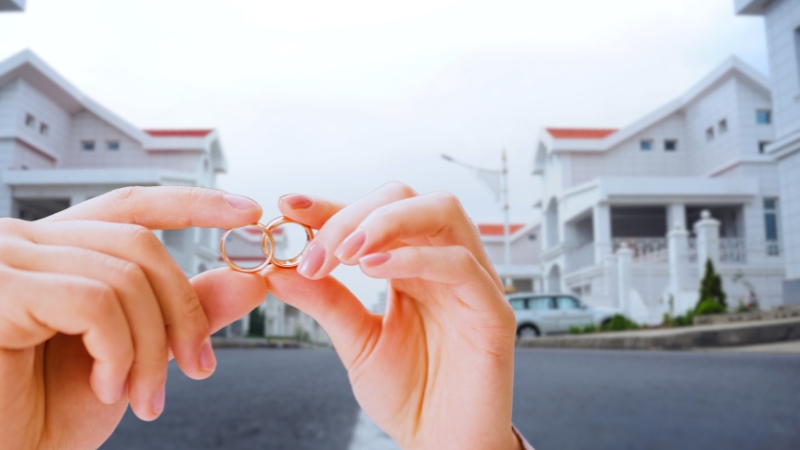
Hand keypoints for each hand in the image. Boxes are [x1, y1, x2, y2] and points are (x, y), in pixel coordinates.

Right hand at [0, 187, 261, 448]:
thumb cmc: (49, 410)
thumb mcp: (136, 354)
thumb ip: (187, 311)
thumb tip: (251, 280)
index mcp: (58, 250)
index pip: (131, 208)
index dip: (191, 204)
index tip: (247, 212)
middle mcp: (26, 242)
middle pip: (140, 246)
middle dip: (183, 311)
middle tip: (198, 367)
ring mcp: (8, 260)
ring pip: (125, 277)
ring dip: (152, 348)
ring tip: (144, 397)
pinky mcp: (0, 289)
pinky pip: (95, 302)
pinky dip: (120, 352)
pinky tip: (108, 388)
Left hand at [216, 182, 520, 449]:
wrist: (443, 444)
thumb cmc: (410, 395)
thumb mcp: (356, 341)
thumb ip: (325, 301)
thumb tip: (278, 265)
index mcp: (412, 267)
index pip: (374, 216)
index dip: (332, 206)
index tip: (289, 206)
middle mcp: (443, 264)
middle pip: (408, 200)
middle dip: (355, 215)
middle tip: (317, 251)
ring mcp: (472, 282)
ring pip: (442, 212)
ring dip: (385, 224)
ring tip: (345, 253)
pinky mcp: (492, 311)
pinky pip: (461, 265)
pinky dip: (415, 258)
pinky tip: (374, 272)